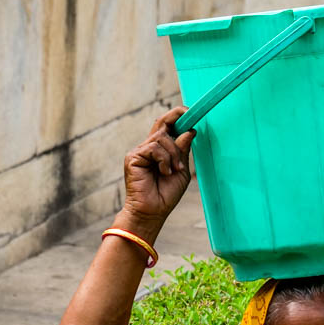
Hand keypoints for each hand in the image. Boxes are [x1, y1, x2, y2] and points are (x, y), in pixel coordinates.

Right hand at [120, 106, 195, 239]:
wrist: (153, 211)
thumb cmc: (166, 195)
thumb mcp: (181, 170)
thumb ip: (183, 151)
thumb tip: (189, 130)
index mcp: (160, 151)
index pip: (166, 127)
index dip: (176, 116)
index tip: (189, 112)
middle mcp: (148, 148)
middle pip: (161, 123)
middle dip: (176, 116)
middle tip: (188, 114)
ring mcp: (140, 152)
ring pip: (161, 137)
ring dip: (173, 153)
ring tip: (174, 170)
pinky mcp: (133, 157)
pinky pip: (154, 148)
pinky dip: (164, 160)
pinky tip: (164, 172)